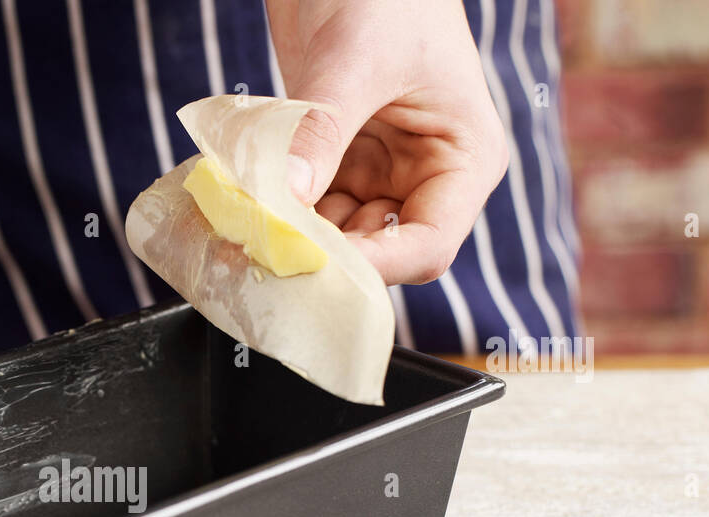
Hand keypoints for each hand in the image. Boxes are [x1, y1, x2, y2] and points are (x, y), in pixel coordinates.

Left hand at [269, 0, 508, 284]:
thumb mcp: (355, 60)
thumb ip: (321, 131)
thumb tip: (283, 199)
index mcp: (463, 160)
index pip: (427, 246)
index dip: (373, 266)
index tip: (315, 263)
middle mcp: (424, 178)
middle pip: (377, 250)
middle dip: (325, 253)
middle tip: (268, 249)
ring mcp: (377, 173)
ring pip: (334, 235)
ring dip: (294, 235)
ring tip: (249, 229)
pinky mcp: (334, 161)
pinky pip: (306, 205)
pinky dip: (277, 209)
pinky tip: (245, 206)